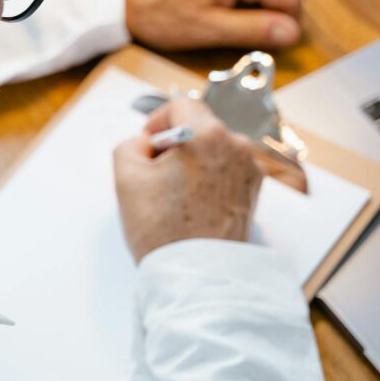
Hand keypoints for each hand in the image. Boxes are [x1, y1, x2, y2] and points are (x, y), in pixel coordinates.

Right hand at [114, 98, 263, 262]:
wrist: (197, 275)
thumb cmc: (164, 230)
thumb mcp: (126, 178)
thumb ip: (130, 145)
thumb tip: (147, 145)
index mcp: (207, 135)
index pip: (180, 105)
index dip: (158, 120)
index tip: (148, 142)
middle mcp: (235, 146)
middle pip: (200, 127)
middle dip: (176, 144)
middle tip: (156, 174)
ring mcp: (249, 170)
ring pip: (214, 150)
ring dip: (193, 162)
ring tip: (174, 195)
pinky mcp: (253, 193)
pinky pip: (226, 172)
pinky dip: (209, 180)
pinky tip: (193, 205)